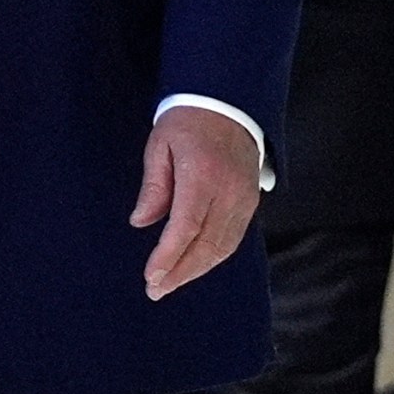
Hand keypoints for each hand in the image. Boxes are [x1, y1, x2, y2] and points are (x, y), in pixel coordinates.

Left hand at [131, 106, 261, 300]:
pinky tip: (195, 265)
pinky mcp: (252, 202)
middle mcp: (228, 192)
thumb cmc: (187, 121)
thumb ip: (153, 187)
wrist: (228, 103)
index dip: (168, 257)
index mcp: (202, 176)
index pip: (185, 228)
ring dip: (197, 270)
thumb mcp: (159, 146)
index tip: (151, 277)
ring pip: (223, 247)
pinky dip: (214, 256)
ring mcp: (245, 199)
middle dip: (181, 273)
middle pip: (207, 245)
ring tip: (171, 283)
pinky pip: (234, 238)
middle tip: (156, 290)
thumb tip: (141, 222)